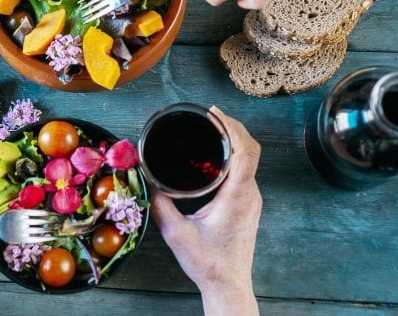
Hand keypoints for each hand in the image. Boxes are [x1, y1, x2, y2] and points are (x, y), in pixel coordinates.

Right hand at [151, 106, 261, 315]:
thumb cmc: (207, 262)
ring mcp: (251, 199)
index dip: (231, 126)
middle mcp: (249, 194)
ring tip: (212, 130)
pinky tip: (215, 155)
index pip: (244, 150)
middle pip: (251, 149)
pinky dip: (233, 156)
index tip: (214, 113)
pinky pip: (245, 171)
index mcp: (237, 194)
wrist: (227, 284)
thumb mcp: (176, 233)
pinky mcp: (247, 205)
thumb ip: (160, 205)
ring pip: (249, 160)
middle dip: (232, 127)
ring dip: (234, 141)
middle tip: (210, 116)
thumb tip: (147, 180)